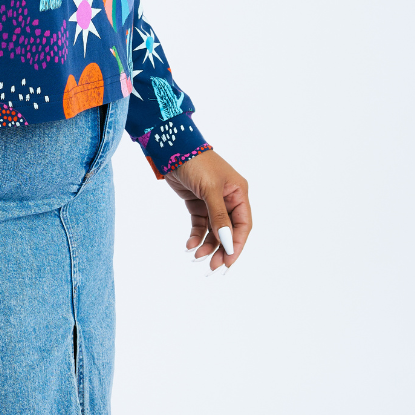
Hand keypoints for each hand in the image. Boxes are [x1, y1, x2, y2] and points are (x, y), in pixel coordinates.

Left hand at [165, 150, 251, 271]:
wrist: (172, 149)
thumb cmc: (197, 163)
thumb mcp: (210, 190)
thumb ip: (219, 216)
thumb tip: (226, 240)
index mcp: (239, 193)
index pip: (243, 224)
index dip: (237, 244)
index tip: (228, 261)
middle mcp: (228, 198)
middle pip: (229, 230)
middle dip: (222, 248)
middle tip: (213, 266)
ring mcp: (212, 201)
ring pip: (213, 230)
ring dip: (207, 244)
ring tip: (197, 257)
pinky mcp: (197, 203)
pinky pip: (200, 224)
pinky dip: (196, 236)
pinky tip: (190, 245)